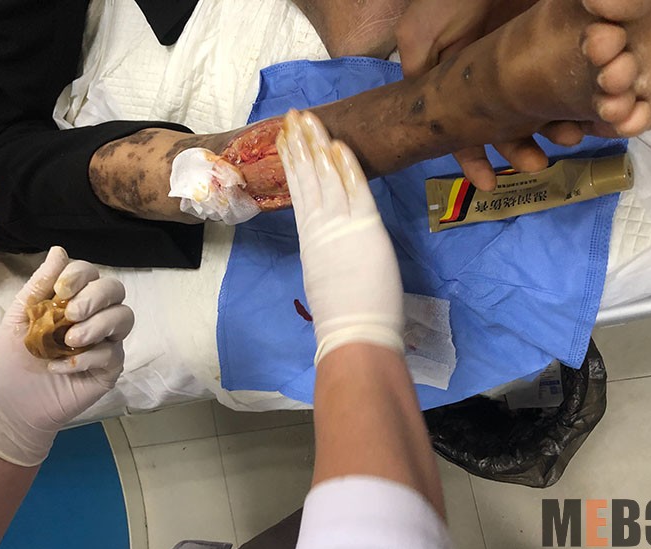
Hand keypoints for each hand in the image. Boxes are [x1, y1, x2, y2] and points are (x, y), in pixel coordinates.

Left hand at [0, 247, 134, 465]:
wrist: (14, 402)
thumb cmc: (15, 357)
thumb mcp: (21, 316)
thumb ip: (41, 284)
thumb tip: (59, 250)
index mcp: (75, 299)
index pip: (91, 274)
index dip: (80, 276)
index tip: (59, 291)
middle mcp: (96, 315)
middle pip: (116, 290)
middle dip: (95, 297)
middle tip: (70, 315)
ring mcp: (107, 341)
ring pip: (124, 317)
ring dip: (97, 325)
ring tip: (70, 341)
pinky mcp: (111, 367)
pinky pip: (112, 353)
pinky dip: (87, 358)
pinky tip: (60, 367)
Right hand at [276, 110, 403, 363]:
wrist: (353, 330)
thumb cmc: (342, 312)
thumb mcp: (323, 273)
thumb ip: (324, 249)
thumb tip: (326, 239)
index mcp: (311, 236)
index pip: (300, 190)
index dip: (293, 162)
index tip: (286, 139)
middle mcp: (320, 225)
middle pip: (308, 176)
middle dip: (300, 144)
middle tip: (292, 116)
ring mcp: (340, 224)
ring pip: (325, 176)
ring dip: (317, 145)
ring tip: (307, 119)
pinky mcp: (364, 227)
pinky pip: (355, 189)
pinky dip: (347, 166)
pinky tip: (337, 144)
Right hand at [396, 0, 583, 189]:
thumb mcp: (421, 34)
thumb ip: (418, 71)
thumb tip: (422, 114)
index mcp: (463, 87)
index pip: (467, 132)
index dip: (475, 160)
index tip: (488, 183)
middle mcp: (495, 85)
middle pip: (508, 130)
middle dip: (521, 152)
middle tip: (537, 163)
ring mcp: (527, 70)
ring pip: (542, 113)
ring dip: (554, 133)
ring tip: (568, 137)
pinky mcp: (556, 53)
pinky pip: (569, 87)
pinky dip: (579, 104)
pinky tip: (587, 116)